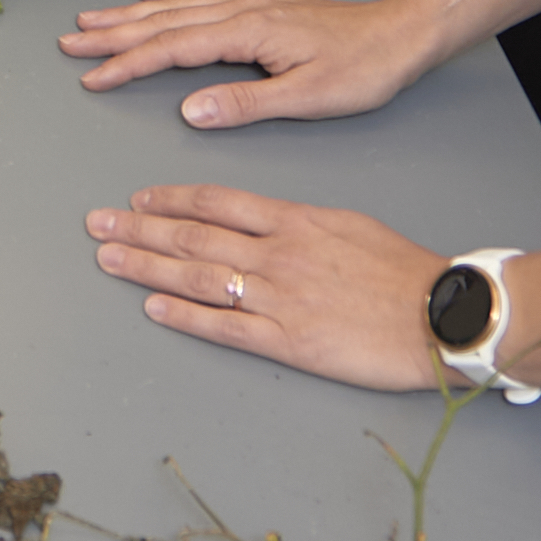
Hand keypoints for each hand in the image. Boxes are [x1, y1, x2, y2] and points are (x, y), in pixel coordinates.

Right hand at [57, 0, 449, 125]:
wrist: (400, 35)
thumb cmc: (362, 69)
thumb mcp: (307, 98)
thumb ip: (246, 104)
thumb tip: (191, 111)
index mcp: (248, 33)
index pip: (173, 50)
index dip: (128, 64)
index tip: (92, 78)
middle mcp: (240, 10)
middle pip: (163, 21)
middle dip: (113, 35)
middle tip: (70, 45)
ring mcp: (248, 2)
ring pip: (175, 4)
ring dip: (129, 13)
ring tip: (90, 20)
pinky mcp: (259, 2)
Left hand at [84, 185, 446, 389]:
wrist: (442, 316)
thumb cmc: (404, 271)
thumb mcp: (349, 223)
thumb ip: (299, 221)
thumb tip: (265, 219)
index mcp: (294, 220)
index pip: (217, 202)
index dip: (171, 199)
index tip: (140, 198)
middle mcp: (278, 254)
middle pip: (194, 237)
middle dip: (139, 229)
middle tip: (97, 224)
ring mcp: (280, 298)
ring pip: (198, 278)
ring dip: (146, 268)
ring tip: (108, 259)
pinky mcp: (289, 342)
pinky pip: (225, 328)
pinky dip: (185, 317)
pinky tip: (153, 308)